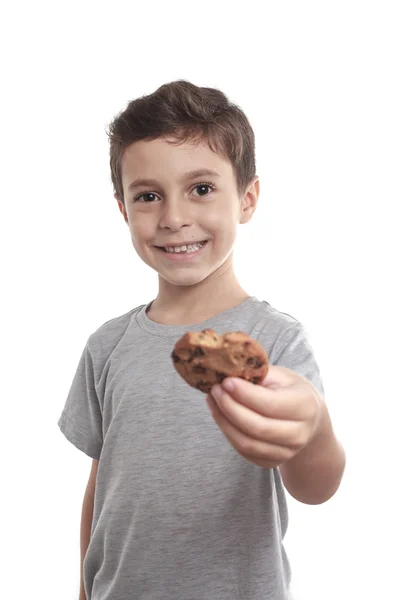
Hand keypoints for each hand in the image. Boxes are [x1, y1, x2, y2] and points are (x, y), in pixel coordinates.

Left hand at [206, 366, 323, 467]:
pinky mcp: (272, 462)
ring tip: (213, 400)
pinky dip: (227, 432)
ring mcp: (287, 452)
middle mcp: (300, 434)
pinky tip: (220, 414)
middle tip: (215, 390)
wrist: (308, 418)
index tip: (225, 381)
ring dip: (224, 421)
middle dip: (230, 408)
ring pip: (246, 443)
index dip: (244, 394)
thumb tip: (227, 373)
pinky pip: (243, 451)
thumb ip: (258, 374)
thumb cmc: (290, 390)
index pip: (270, 404)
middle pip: (257, 427)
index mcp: (305, 406)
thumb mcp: (281, 375)